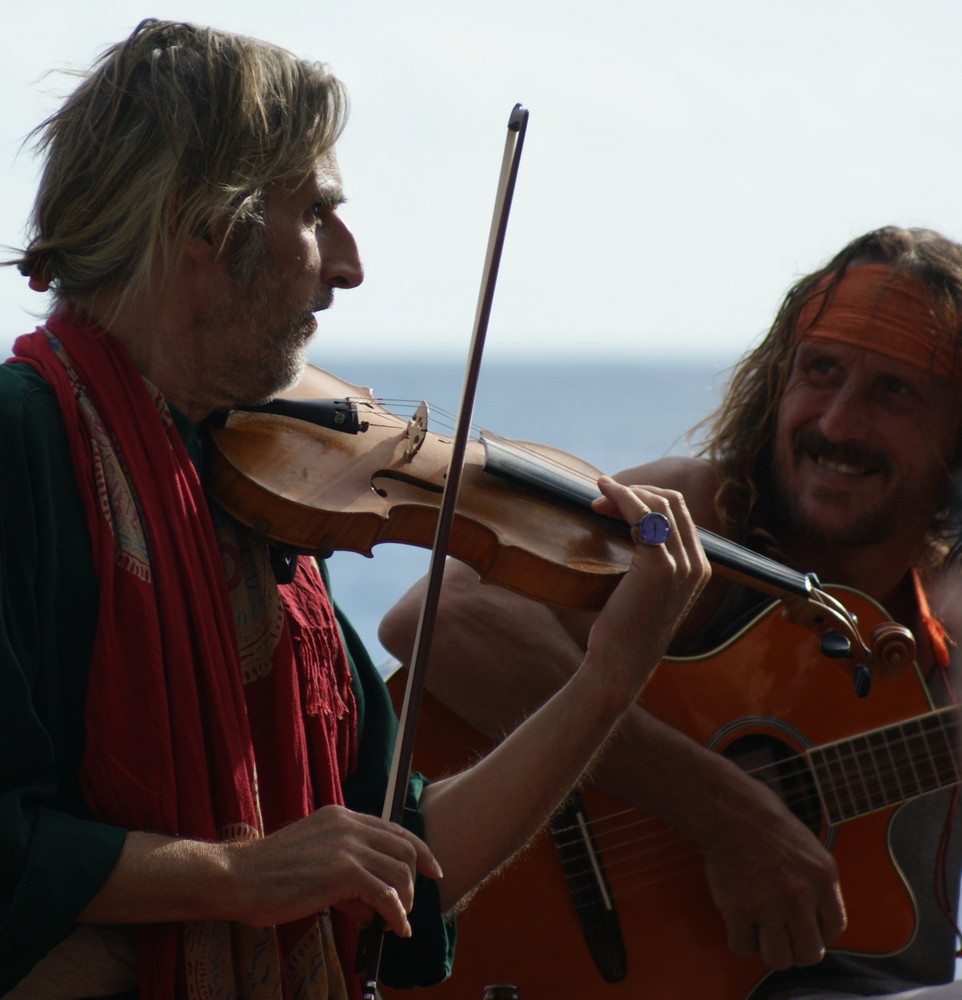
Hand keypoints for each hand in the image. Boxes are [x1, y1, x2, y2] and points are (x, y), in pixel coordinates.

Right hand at [225, 805, 442, 935]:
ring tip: (395, 922)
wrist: (240, 876)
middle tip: (409, 907)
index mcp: (342, 816)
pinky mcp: (344, 871)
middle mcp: (350, 825)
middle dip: (415, 880)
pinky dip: (397, 916)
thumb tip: (373, 902)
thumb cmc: (270, 874)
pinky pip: (387, 895)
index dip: (419, 850)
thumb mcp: (315, 859)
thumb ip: (346, 871)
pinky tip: (393, 929)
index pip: (394, 828)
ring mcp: (348, 846)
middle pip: (405, 848)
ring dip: (405, 901)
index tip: (432, 870)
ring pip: (400, 871)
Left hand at [587, 477, 709, 691]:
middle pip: (672, 501)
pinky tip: (603, 498)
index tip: (614, 499)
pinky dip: (622, 499)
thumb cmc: (625, 631)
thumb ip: (650, 562)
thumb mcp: (646, 591)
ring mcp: (682, 565)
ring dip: (625, 493)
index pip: (680, 512)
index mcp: (699, 569)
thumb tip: (628, 528)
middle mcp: (697, 565)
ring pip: (659, 504)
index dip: (646, 497)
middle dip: (636, 490)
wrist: (620, 664)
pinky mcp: (660, 566)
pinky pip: (643, 518)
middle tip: (601, 495)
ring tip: (597, 497)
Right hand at [699, 785, 845, 968]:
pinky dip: (741, 940)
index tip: (804, 926)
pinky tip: (740, 922)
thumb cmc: (764, 821)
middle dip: (796, 947)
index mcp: (823, 877)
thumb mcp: (808, 847)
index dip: (818, 931)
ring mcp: (768, 904)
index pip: (834, 928)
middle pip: (809, 953)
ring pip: (779, 959)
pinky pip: (743, 947)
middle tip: (782, 933)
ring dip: (769, 949)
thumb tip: (816, 918)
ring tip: (761, 930)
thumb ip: (817, 882)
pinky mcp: (737, 908)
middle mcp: (800, 896)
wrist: (727, 809)